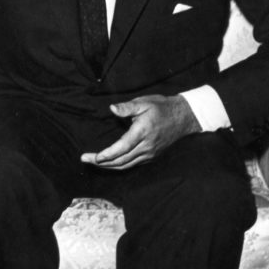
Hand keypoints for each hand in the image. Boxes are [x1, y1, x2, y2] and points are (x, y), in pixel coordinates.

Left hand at [80, 94, 201, 169]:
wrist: (184, 117)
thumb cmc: (161, 107)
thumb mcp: (144, 102)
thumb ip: (127, 107)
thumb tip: (112, 108)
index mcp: (142, 132)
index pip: (121, 148)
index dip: (107, 155)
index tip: (94, 157)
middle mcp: (146, 146)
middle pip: (121, 160)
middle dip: (101, 162)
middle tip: (85, 159)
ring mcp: (150, 153)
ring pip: (126, 165)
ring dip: (109, 166)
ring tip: (93, 162)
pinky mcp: (152, 156)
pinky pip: (133, 164)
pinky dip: (119, 165)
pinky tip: (109, 163)